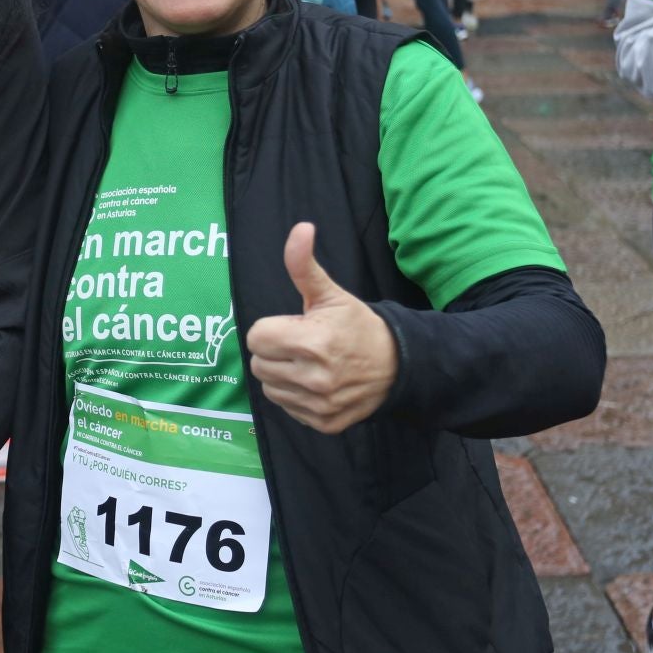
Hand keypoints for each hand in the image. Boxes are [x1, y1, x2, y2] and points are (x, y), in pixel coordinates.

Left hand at [246, 223, 399, 434]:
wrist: (397, 366)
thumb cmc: (358, 326)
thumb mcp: (331, 294)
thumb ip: (305, 265)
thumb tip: (300, 228)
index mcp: (312, 342)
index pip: (256, 337)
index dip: (271, 328)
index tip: (293, 326)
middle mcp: (314, 377)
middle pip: (258, 364)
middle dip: (273, 351)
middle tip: (299, 344)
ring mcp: (318, 404)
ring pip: (269, 387)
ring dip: (281, 374)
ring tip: (306, 363)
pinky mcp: (323, 423)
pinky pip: (286, 408)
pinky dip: (295, 396)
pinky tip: (314, 383)